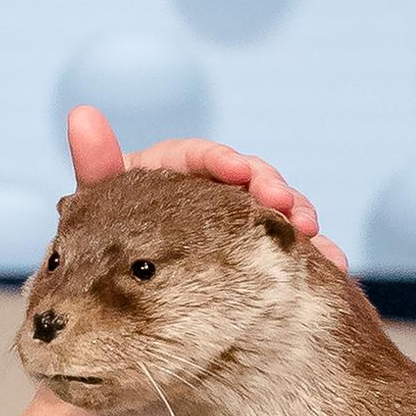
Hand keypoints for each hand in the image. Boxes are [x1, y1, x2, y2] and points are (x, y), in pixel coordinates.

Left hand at [67, 105, 348, 269]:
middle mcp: (211, 194)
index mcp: (174, 172)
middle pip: (250, 181)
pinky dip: (315, 257)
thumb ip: (97, 164)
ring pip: (276, 213)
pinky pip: (289, 253)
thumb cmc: (100, 243)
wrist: (108, 302)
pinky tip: (333, 268)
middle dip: (274, 189)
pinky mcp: (254, 256)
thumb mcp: (98, 205)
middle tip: (286, 206)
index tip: (239, 171)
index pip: (202, 157)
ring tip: (315, 237)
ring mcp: (235, 225)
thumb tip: (81, 113)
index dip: (224, 161)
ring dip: (300, 219)